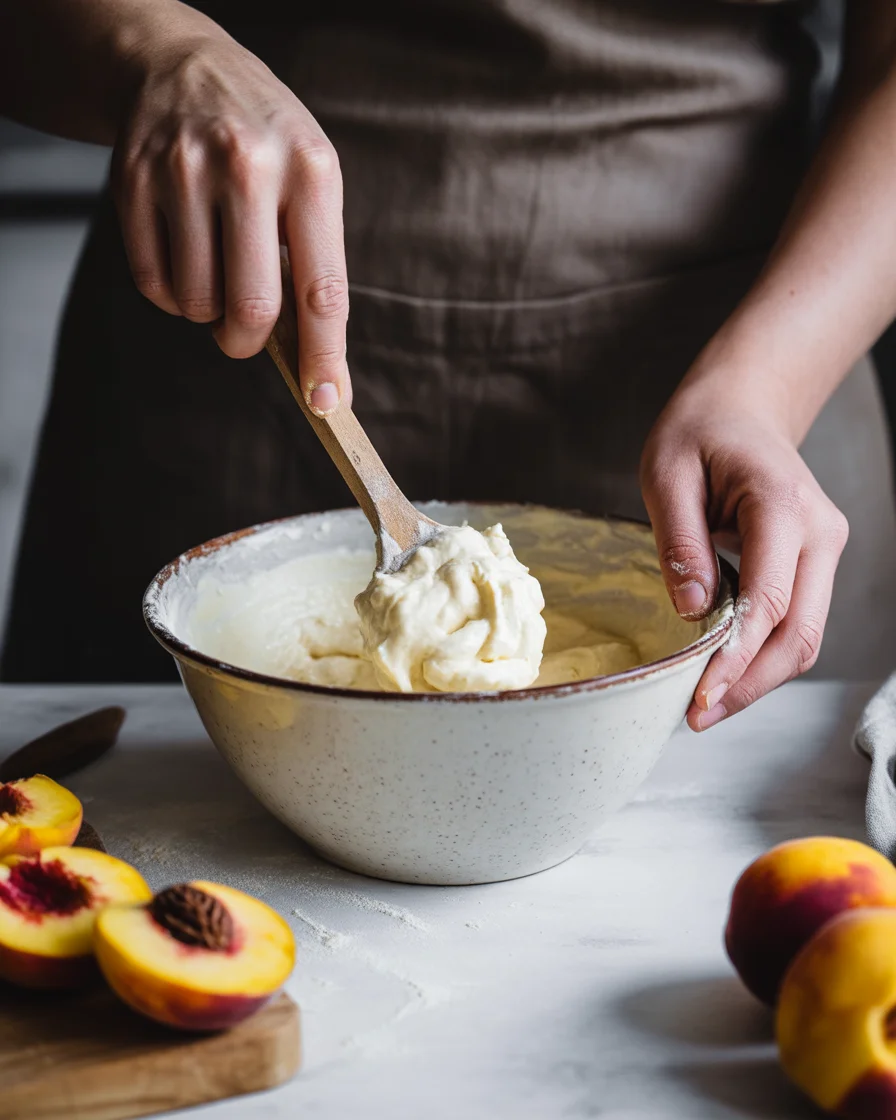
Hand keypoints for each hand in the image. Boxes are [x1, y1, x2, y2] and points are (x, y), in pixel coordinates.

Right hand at [111, 26, 349, 413]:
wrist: (185, 67)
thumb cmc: (267, 143)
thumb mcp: (312, 182)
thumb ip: (316, 266)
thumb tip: (321, 370)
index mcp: (310, 171)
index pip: (321, 290)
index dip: (324, 357)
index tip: (327, 402)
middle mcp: (248, 166)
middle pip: (251, 308)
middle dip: (249, 341)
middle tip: (245, 334)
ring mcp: (183, 171)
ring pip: (197, 303)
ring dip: (208, 312)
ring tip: (216, 269)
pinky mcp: (133, 182)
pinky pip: (153, 284)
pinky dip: (172, 295)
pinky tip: (183, 258)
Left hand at [640, 386, 848, 730]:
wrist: (742, 407)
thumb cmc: (699, 432)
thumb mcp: (666, 472)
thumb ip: (679, 541)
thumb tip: (692, 610)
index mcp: (783, 505)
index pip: (769, 599)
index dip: (736, 657)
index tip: (699, 696)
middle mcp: (819, 533)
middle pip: (800, 633)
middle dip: (751, 684)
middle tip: (697, 716)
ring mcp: (824, 550)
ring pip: (805, 636)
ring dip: (759, 678)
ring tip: (705, 705)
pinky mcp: (814, 563)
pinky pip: (796, 620)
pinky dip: (763, 654)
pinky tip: (723, 672)